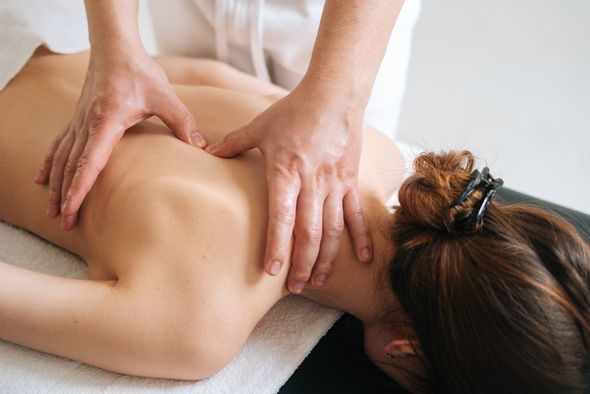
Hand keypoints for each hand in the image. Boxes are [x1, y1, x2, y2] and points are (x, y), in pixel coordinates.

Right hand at [34, 47, 205, 228]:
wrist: (115, 48)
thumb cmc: (140, 71)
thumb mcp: (166, 96)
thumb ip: (182, 122)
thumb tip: (201, 146)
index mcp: (106, 120)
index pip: (89, 161)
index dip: (79, 188)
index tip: (71, 210)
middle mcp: (86, 123)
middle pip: (70, 165)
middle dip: (65, 196)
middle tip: (63, 222)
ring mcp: (78, 120)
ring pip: (61, 158)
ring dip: (54, 184)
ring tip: (51, 209)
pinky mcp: (77, 117)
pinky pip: (58, 144)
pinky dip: (50, 163)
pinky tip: (41, 178)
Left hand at [206, 82, 372, 293]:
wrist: (335, 95)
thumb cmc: (295, 110)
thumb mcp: (260, 125)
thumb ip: (233, 142)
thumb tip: (205, 150)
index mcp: (286, 172)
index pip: (281, 217)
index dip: (277, 246)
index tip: (272, 272)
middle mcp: (312, 183)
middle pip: (309, 232)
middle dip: (301, 264)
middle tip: (293, 287)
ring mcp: (335, 184)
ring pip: (332, 230)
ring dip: (326, 259)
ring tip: (316, 281)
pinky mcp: (350, 181)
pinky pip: (356, 214)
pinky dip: (361, 238)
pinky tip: (363, 260)